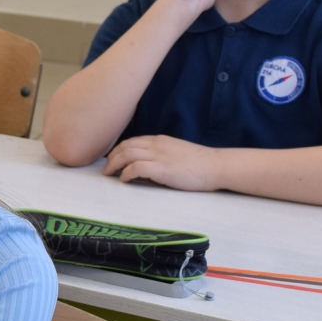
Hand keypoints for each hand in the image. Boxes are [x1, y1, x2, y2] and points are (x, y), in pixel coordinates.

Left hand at [102, 135, 223, 190]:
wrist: (215, 166)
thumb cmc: (200, 163)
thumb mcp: (176, 153)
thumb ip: (161, 155)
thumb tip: (147, 167)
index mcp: (159, 140)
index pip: (132, 141)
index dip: (119, 150)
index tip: (112, 160)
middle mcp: (156, 145)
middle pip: (125, 146)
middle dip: (111, 157)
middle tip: (106, 169)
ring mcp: (158, 156)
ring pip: (126, 154)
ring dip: (113, 165)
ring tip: (109, 174)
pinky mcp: (161, 169)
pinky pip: (135, 168)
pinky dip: (126, 173)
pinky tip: (124, 180)